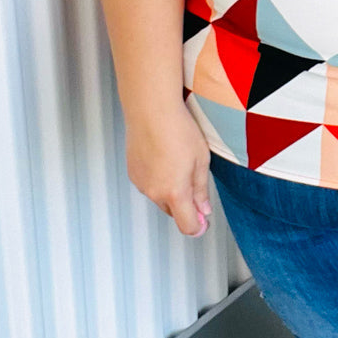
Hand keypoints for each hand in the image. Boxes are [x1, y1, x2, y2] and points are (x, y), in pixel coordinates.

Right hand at [124, 103, 212, 236]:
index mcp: (175, 193)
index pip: (187, 226)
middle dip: (185, 205)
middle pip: (173, 213)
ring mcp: (141, 184)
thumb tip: (204, 210)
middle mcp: (155, 193)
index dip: (198, 226)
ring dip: (170, 191)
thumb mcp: (201, 161)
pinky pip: (149, 185)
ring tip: (177, 162)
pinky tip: (164, 158)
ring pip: (160, 198)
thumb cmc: (178, 131)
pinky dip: (158, 180)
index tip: (204, 220)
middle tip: (194, 180)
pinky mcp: (133, 173)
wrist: (151, 110)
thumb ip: (201, 190)